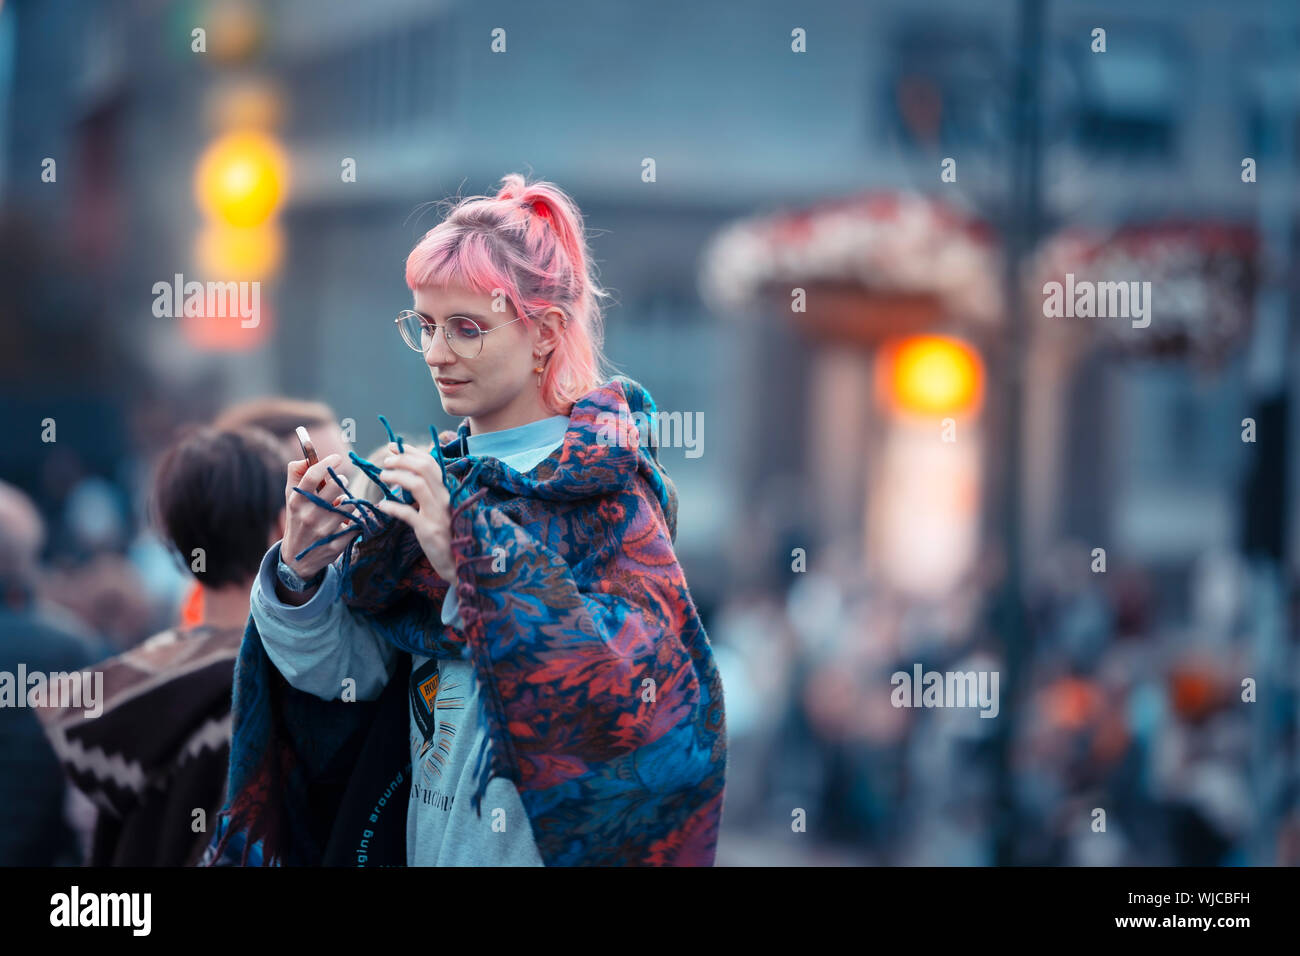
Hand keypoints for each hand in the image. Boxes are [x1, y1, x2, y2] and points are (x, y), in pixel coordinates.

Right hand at [280, 453, 357, 581]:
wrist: (297, 558)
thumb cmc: (297, 519)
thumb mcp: (291, 498)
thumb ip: (295, 473)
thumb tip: (306, 457)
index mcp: (297, 501)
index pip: (312, 476)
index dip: (327, 463)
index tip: (337, 458)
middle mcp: (309, 515)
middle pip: (337, 486)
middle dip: (342, 481)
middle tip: (340, 484)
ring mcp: (323, 531)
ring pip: (350, 505)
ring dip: (348, 502)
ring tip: (339, 506)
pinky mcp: (336, 544)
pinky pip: (356, 524)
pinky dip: (354, 520)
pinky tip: (345, 522)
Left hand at [375, 442, 456, 582]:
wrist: (460, 563)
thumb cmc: (448, 533)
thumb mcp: (441, 508)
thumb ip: (429, 491)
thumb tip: (408, 472)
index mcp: (447, 491)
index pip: (430, 462)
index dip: (410, 451)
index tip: (393, 447)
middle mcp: (445, 498)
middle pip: (423, 467)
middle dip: (401, 460)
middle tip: (385, 462)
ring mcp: (438, 513)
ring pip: (416, 484)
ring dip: (396, 477)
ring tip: (382, 477)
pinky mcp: (429, 530)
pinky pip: (408, 513)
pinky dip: (392, 507)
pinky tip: (382, 506)